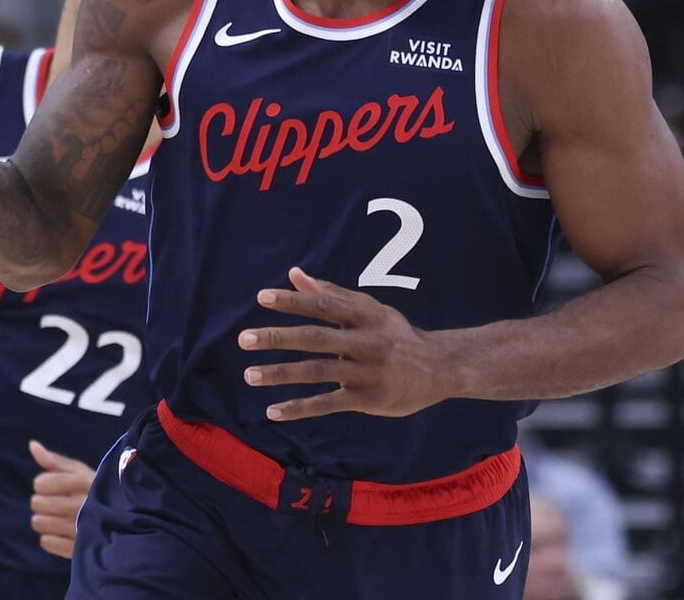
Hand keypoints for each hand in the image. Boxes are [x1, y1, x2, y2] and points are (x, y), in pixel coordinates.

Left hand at [28, 440, 94, 558]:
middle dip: (42, 502)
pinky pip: (46, 542)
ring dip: (44, 520)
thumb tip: (32, 444)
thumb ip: (54, 460)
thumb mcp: (79, 471)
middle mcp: (83, 504)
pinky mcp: (78, 548)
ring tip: (57, 517)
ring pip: (39, 523)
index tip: (50, 486)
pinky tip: (61, 532)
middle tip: (54, 502)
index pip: (42, 483)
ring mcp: (81, 528)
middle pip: (37, 503)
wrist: (123, 518)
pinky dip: (50, 538)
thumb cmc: (93, 490)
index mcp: (84, 481)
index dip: (42, 484)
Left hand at [239, 267, 447, 421]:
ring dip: (281, 373)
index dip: (293, 300)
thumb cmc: (395, 334)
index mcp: (364, 315)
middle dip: (278, 337)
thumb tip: (295, 273)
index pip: (323, 304)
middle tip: (244, 339)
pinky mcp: (368, 398)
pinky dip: (299, 408)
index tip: (262, 298)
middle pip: (315, 338)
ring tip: (250, 375)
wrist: (439, 368)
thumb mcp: (369, 309)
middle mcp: (365, 341)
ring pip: (318, 372)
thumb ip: (331, 292)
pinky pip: (328, 403)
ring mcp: (366, 371)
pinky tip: (273, 411)